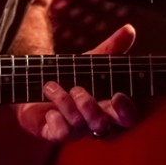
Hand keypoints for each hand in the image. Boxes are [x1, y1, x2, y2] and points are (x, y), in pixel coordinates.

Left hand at [13, 25, 139, 142]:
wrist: (35, 82)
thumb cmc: (69, 75)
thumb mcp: (90, 61)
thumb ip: (111, 48)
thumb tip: (130, 29)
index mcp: (107, 107)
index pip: (127, 118)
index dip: (125, 111)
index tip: (117, 95)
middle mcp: (93, 123)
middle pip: (103, 126)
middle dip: (90, 106)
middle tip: (76, 88)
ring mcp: (74, 130)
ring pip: (79, 126)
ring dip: (64, 102)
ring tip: (51, 85)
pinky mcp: (52, 133)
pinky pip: (60, 135)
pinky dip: (55, 121)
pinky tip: (48, 110)